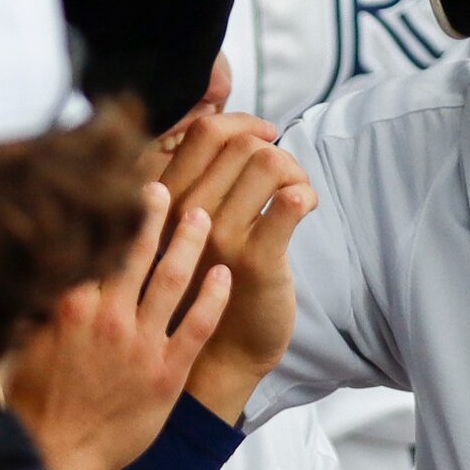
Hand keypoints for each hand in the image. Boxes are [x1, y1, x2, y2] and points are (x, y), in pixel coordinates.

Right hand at [4, 190, 232, 469]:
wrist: (58, 455)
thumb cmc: (33, 406)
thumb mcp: (17, 346)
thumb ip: (30, 306)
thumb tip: (26, 270)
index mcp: (68, 305)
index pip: (93, 244)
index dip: (106, 215)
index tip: (117, 189)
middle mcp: (107, 316)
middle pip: (136, 251)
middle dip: (153, 214)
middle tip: (166, 189)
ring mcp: (140, 344)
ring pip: (172, 279)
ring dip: (189, 243)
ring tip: (202, 217)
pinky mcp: (167, 372)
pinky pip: (198, 325)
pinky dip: (213, 297)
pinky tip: (225, 275)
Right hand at [151, 115, 315, 422]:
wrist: (218, 354)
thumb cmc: (207, 283)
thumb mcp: (185, 227)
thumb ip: (196, 177)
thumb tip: (223, 116)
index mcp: (164, 201)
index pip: (203, 130)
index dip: (243, 123)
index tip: (264, 136)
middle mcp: (183, 214)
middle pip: (240, 141)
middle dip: (274, 149)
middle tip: (286, 176)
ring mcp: (217, 237)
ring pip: (267, 162)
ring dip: (293, 169)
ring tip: (296, 193)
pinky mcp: (254, 259)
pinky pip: (288, 201)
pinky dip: (305, 194)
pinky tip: (304, 209)